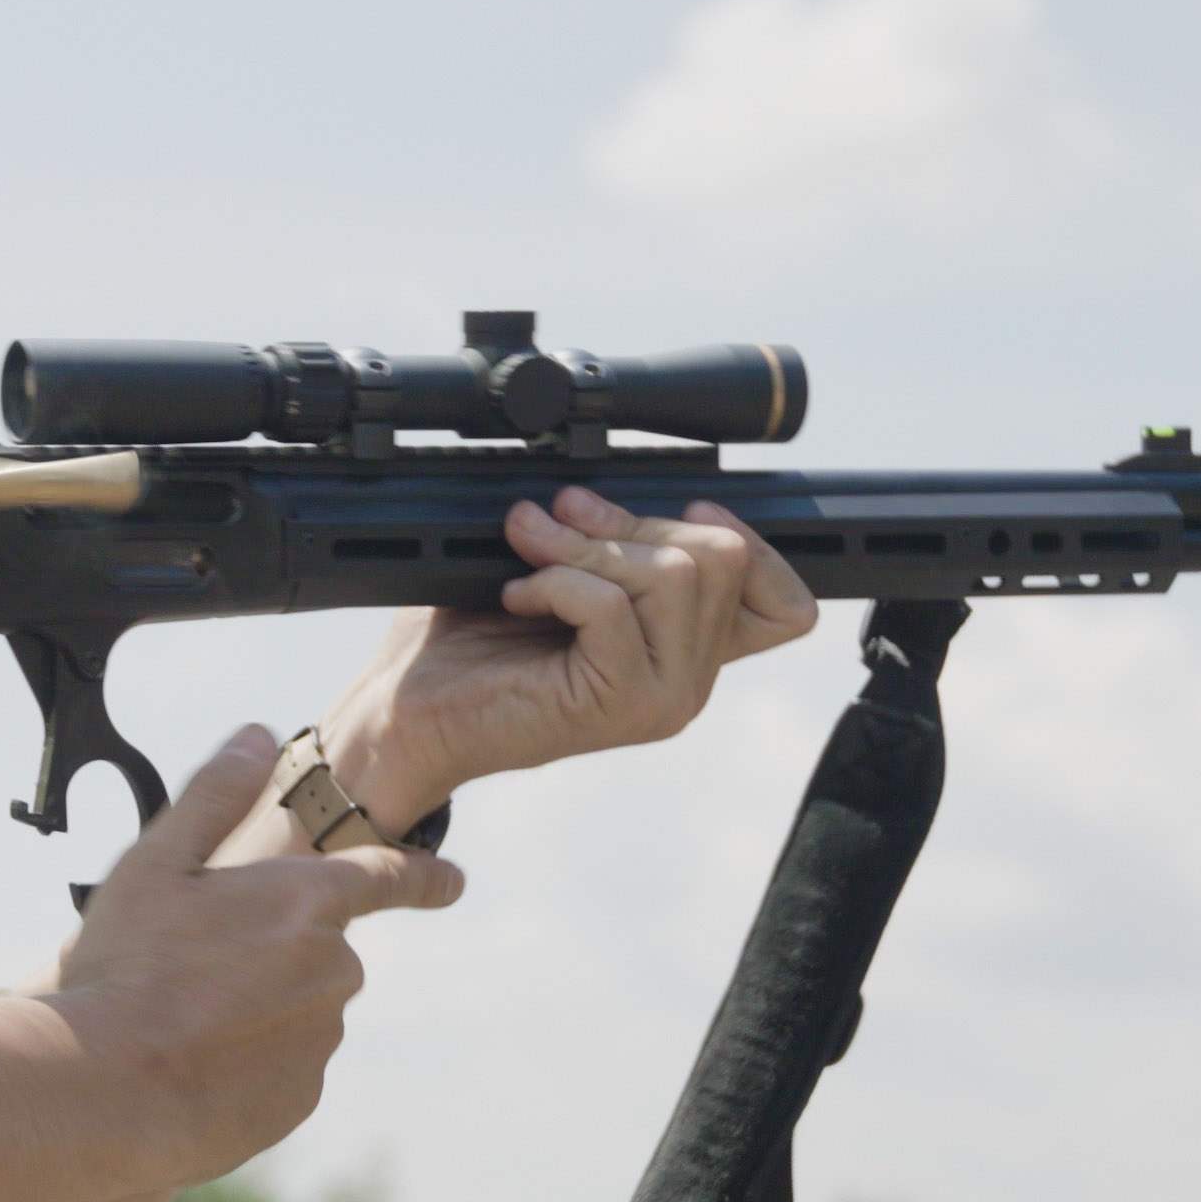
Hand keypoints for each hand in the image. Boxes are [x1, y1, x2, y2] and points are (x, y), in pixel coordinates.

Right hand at [52, 727, 462, 1188]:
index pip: (386, 877)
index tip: (452, 881)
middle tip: (193, 965)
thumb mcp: (154, 863)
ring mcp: (320, 1038)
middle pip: (318, 950)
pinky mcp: (301, 1098)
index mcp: (304, 901)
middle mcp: (333, 968)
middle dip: (270, 952)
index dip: (421, 876)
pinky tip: (192, 1065)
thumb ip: (213, 796)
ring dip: (257, 1009)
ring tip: (180, 1019)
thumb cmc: (124, 968)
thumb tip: (256, 735)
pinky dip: (248, 1064)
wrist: (106, 1090)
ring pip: (299, 1010)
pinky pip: (284, 1070)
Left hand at [320, 487, 818, 820]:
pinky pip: (612, 604)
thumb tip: (610, 486)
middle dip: (632, 519)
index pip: (790, 605)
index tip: (673, 510)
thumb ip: (612, 540)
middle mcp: (690, 681)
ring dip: (587, 544)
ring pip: (675, 572)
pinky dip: (557, 580)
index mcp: (688, 651)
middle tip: (556, 524)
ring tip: (528, 554)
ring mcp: (663, 698)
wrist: (410, 715)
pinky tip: (517, 596)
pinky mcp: (620, 705)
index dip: (750, 540)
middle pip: (723, 556)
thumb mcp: (560, 574)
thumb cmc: (471, 645)